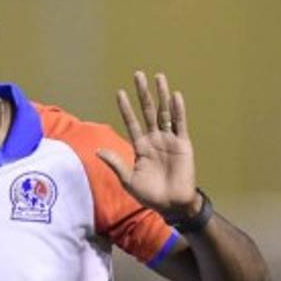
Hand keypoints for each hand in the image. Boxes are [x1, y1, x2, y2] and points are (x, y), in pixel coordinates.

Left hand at [97, 71, 199, 219]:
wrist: (172, 205)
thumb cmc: (150, 195)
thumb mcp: (128, 180)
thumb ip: (116, 163)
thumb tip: (98, 150)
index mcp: (140, 147)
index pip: (131, 122)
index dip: (125, 108)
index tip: (119, 92)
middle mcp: (154, 139)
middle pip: (147, 111)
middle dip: (142, 93)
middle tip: (138, 75)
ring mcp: (169, 140)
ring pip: (164, 112)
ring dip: (161, 95)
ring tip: (158, 77)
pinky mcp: (183, 144)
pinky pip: (180, 124)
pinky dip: (178, 110)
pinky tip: (175, 96)